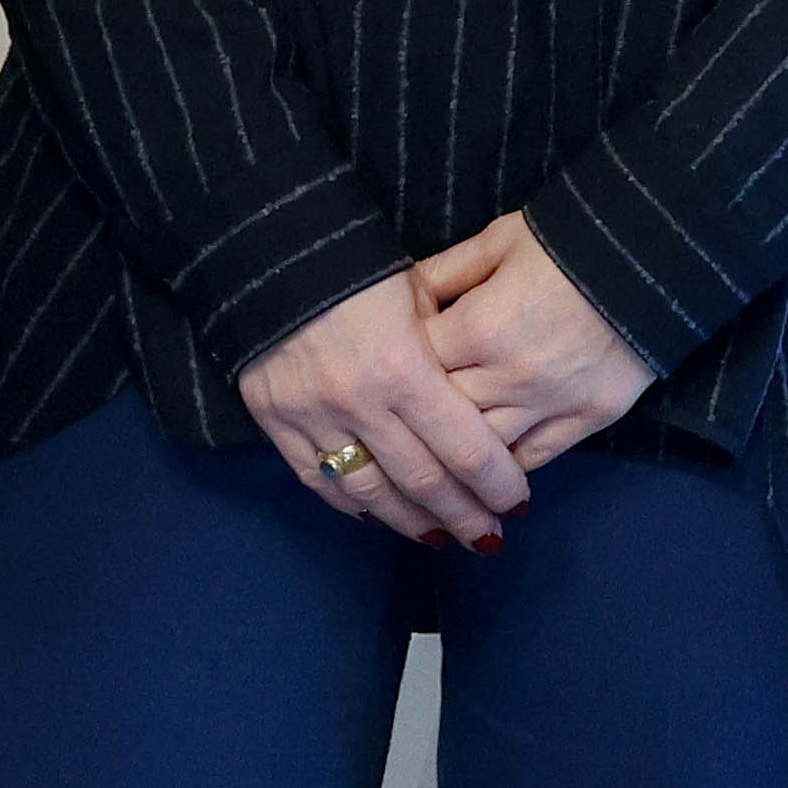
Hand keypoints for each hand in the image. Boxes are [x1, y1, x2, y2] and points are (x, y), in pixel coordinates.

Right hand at [244, 270, 528, 545]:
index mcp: (404, 367)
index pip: (465, 449)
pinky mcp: (275, 421)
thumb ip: (449, 351)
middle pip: (424, 482)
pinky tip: (378, 515)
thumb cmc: (359, 264)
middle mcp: (360, 403)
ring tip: (440, 537)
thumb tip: (482, 401)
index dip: (497, 485)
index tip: (517, 504)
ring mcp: (313, 417)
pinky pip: (318, 481)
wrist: (270, 249)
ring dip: (411, 522)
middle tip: (489, 536)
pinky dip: (352, 504)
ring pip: (371, 493)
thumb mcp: (420, 293)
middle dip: (464, 516)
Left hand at [412, 214, 654, 463]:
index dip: (398, 365)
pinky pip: (534, 458)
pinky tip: (487, 470)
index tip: (392, 365)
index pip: (415, 364)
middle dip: (421, 415)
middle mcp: (509, 376)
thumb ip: (446, 271)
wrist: (651, 257)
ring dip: (459, 452)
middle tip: (407, 417)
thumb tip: (401, 294)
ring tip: (438, 457)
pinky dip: (506, 467)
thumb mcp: (498, 241)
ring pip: (483, 449)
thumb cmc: (567, 241)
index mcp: (480, 327)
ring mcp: (550, 403)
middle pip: (442, 415)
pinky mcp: (587, 420)